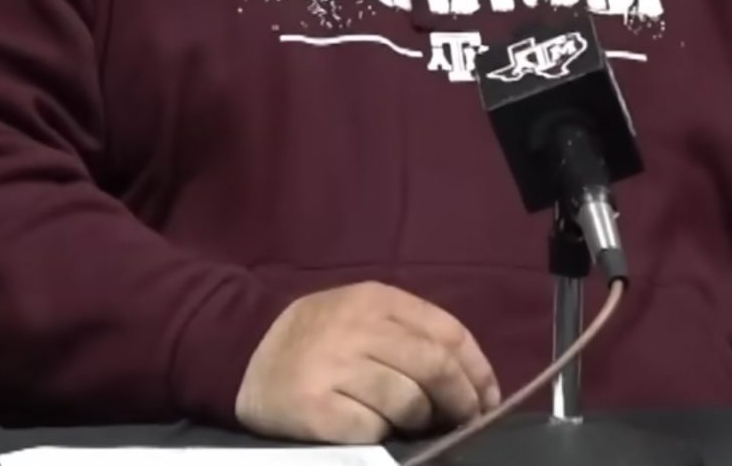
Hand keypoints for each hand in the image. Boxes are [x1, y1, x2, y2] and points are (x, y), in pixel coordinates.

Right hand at [234, 280, 505, 443]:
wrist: (243, 355)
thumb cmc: (317, 338)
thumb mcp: (361, 314)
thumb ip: (411, 334)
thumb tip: (470, 381)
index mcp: (375, 300)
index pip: (448, 331)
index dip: (478, 369)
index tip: (488, 396)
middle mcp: (356, 328)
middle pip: (435, 367)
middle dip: (461, 400)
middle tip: (465, 419)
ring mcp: (333, 367)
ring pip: (408, 401)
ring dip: (420, 419)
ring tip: (414, 423)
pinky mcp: (316, 408)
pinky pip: (372, 428)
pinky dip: (381, 433)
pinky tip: (372, 427)